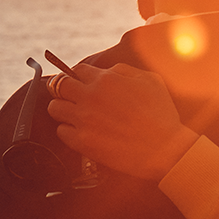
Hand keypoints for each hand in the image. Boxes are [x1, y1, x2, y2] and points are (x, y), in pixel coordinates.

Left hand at [46, 62, 198, 180]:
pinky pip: (61, 131)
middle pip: (58, 85)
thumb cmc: (161, 114)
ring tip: (72, 114)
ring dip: (62, 108)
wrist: (164, 149)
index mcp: (106, 80)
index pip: (77, 70)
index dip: (78, 75)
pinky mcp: (81, 141)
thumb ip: (125, 70)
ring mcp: (83, 119)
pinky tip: (80, 132)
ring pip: (54, 108)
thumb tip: (109, 71)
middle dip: (63, 88)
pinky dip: (68, 130)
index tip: (80, 82)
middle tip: (69, 95)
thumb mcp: (151, 80)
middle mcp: (90, 96)